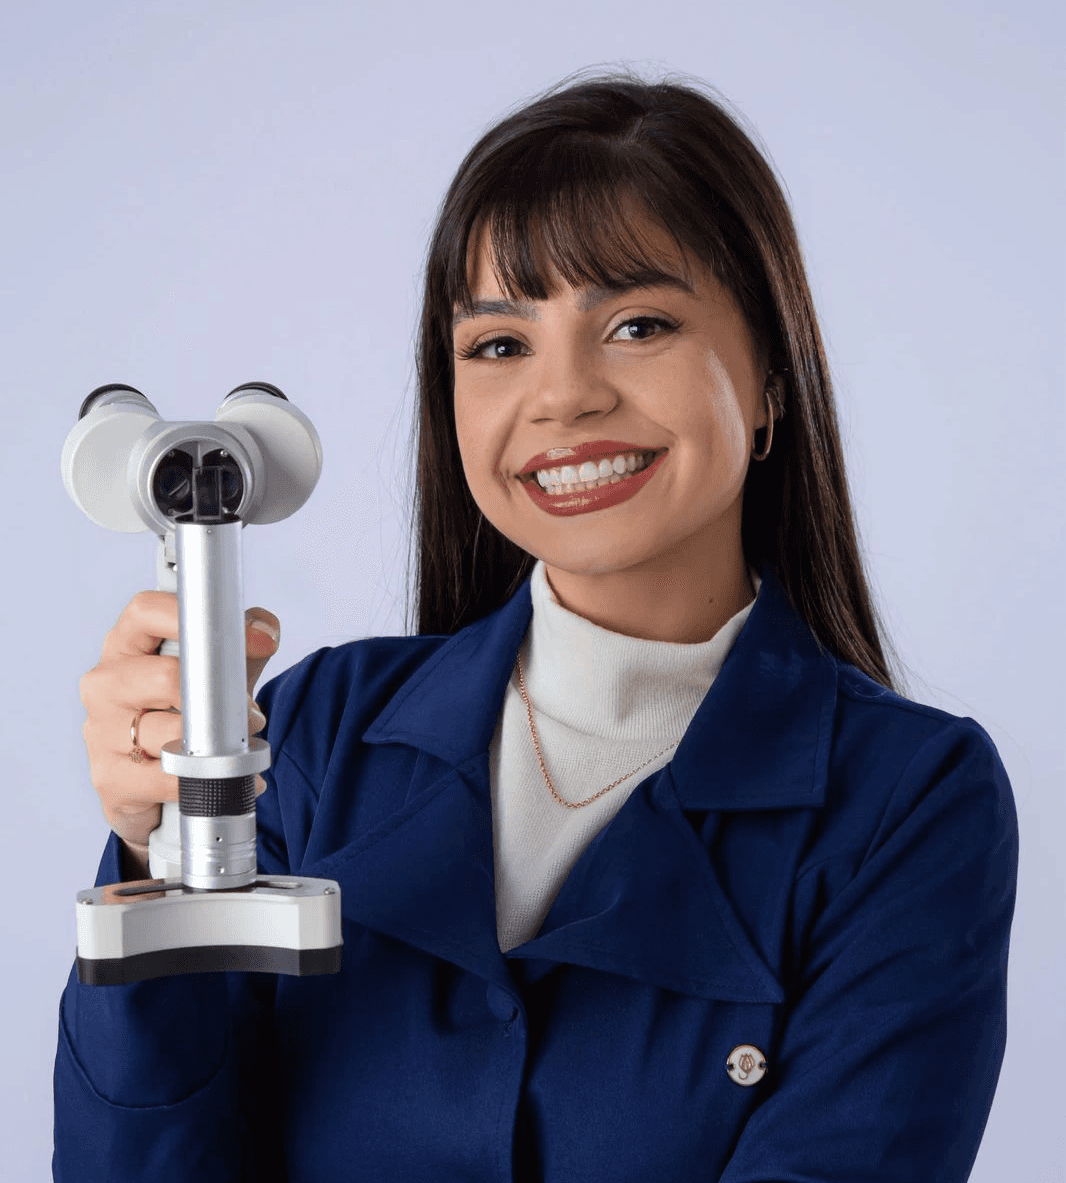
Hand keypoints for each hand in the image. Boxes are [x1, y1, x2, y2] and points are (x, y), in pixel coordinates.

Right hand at [79, 591, 279, 850]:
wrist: (157, 782)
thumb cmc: (184, 715)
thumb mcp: (219, 674)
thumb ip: (245, 646)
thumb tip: (264, 631)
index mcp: (127, 646)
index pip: (147, 611)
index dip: (194, 617)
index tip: (241, 634)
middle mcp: (107, 683)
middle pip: (165, 675)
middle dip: (218, 698)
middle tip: (249, 715)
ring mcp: (101, 731)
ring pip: (169, 731)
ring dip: (216, 746)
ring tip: (239, 750)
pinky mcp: (110, 777)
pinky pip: (166, 777)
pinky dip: (205, 780)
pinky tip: (225, 780)